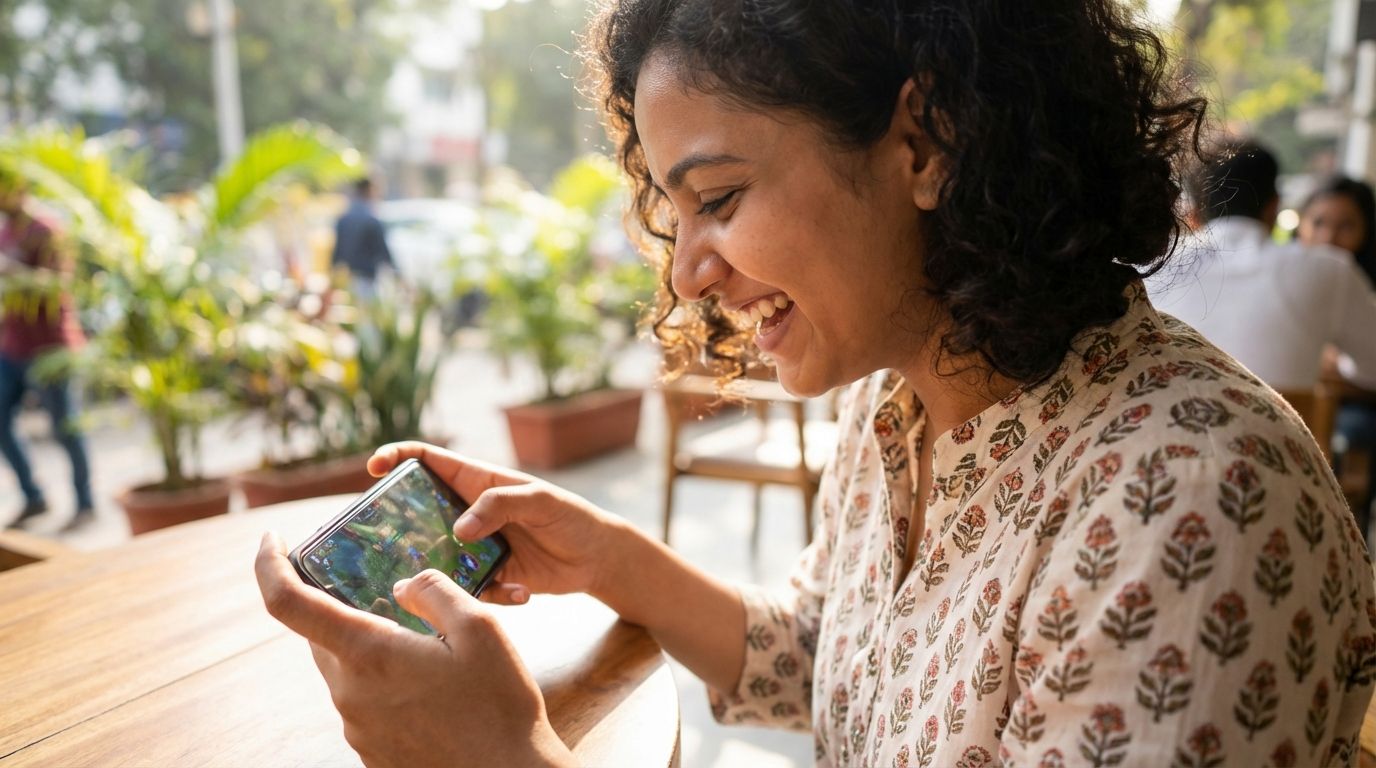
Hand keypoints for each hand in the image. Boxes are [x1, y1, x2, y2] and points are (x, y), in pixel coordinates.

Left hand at [255, 533, 574, 767]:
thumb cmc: (498, 704)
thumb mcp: (480, 627)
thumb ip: (434, 592)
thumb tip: (404, 586)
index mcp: (368, 655)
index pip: (287, 604)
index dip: (269, 565)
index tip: (270, 540)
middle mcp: (350, 693)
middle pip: (321, 636)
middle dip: (343, 608)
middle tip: (387, 594)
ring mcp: (357, 727)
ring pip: (346, 669)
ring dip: (372, 649)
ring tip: (429, 649)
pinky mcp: (372, 750)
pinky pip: (364, 702)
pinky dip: (386, 683)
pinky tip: (432, 688)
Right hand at [368, 442, 631, 606]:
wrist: (598, 558)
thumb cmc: (572, 516)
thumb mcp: (540, 500)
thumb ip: (499, 505)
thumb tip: (460, 529)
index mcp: (478, 482)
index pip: (429, 461)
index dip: (398, 457)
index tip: (374, 467)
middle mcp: (469, 514)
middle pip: (420, 514)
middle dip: (402, 527)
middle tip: (394, 544)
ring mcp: (476, 547)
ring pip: (437, 558)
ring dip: (441, 572)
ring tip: (462, 580)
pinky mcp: (488, 578)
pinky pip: (468, 589)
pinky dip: (490, 593)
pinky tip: (521, 591)